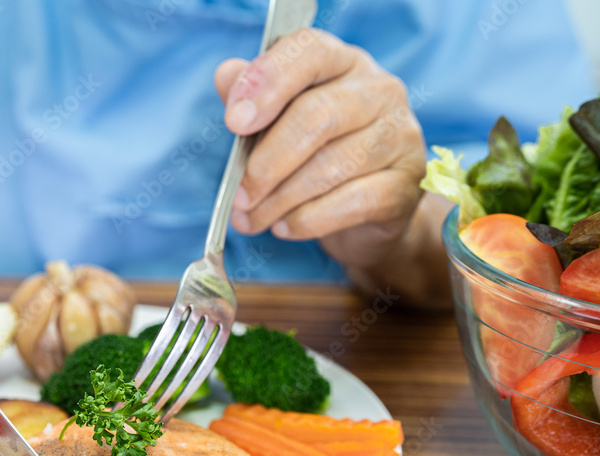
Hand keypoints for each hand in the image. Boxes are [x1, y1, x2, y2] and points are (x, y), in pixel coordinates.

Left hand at [214, 28, 427, 271]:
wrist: (366, 212)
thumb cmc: (314, 155)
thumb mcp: (279, 122)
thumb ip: (254, 96)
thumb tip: (225, 75)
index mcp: (342, 62)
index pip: (309, 52)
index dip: (267, 82)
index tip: (234, 122)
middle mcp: (380, 90)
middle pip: (317, 116)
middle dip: (266, 163)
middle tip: (238, 197)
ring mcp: (400, 136)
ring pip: (331, 166)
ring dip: (279, 200)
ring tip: (250, 219)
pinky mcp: (406, 184)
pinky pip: (352, 202)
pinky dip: (308, 220)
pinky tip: (284, 228)